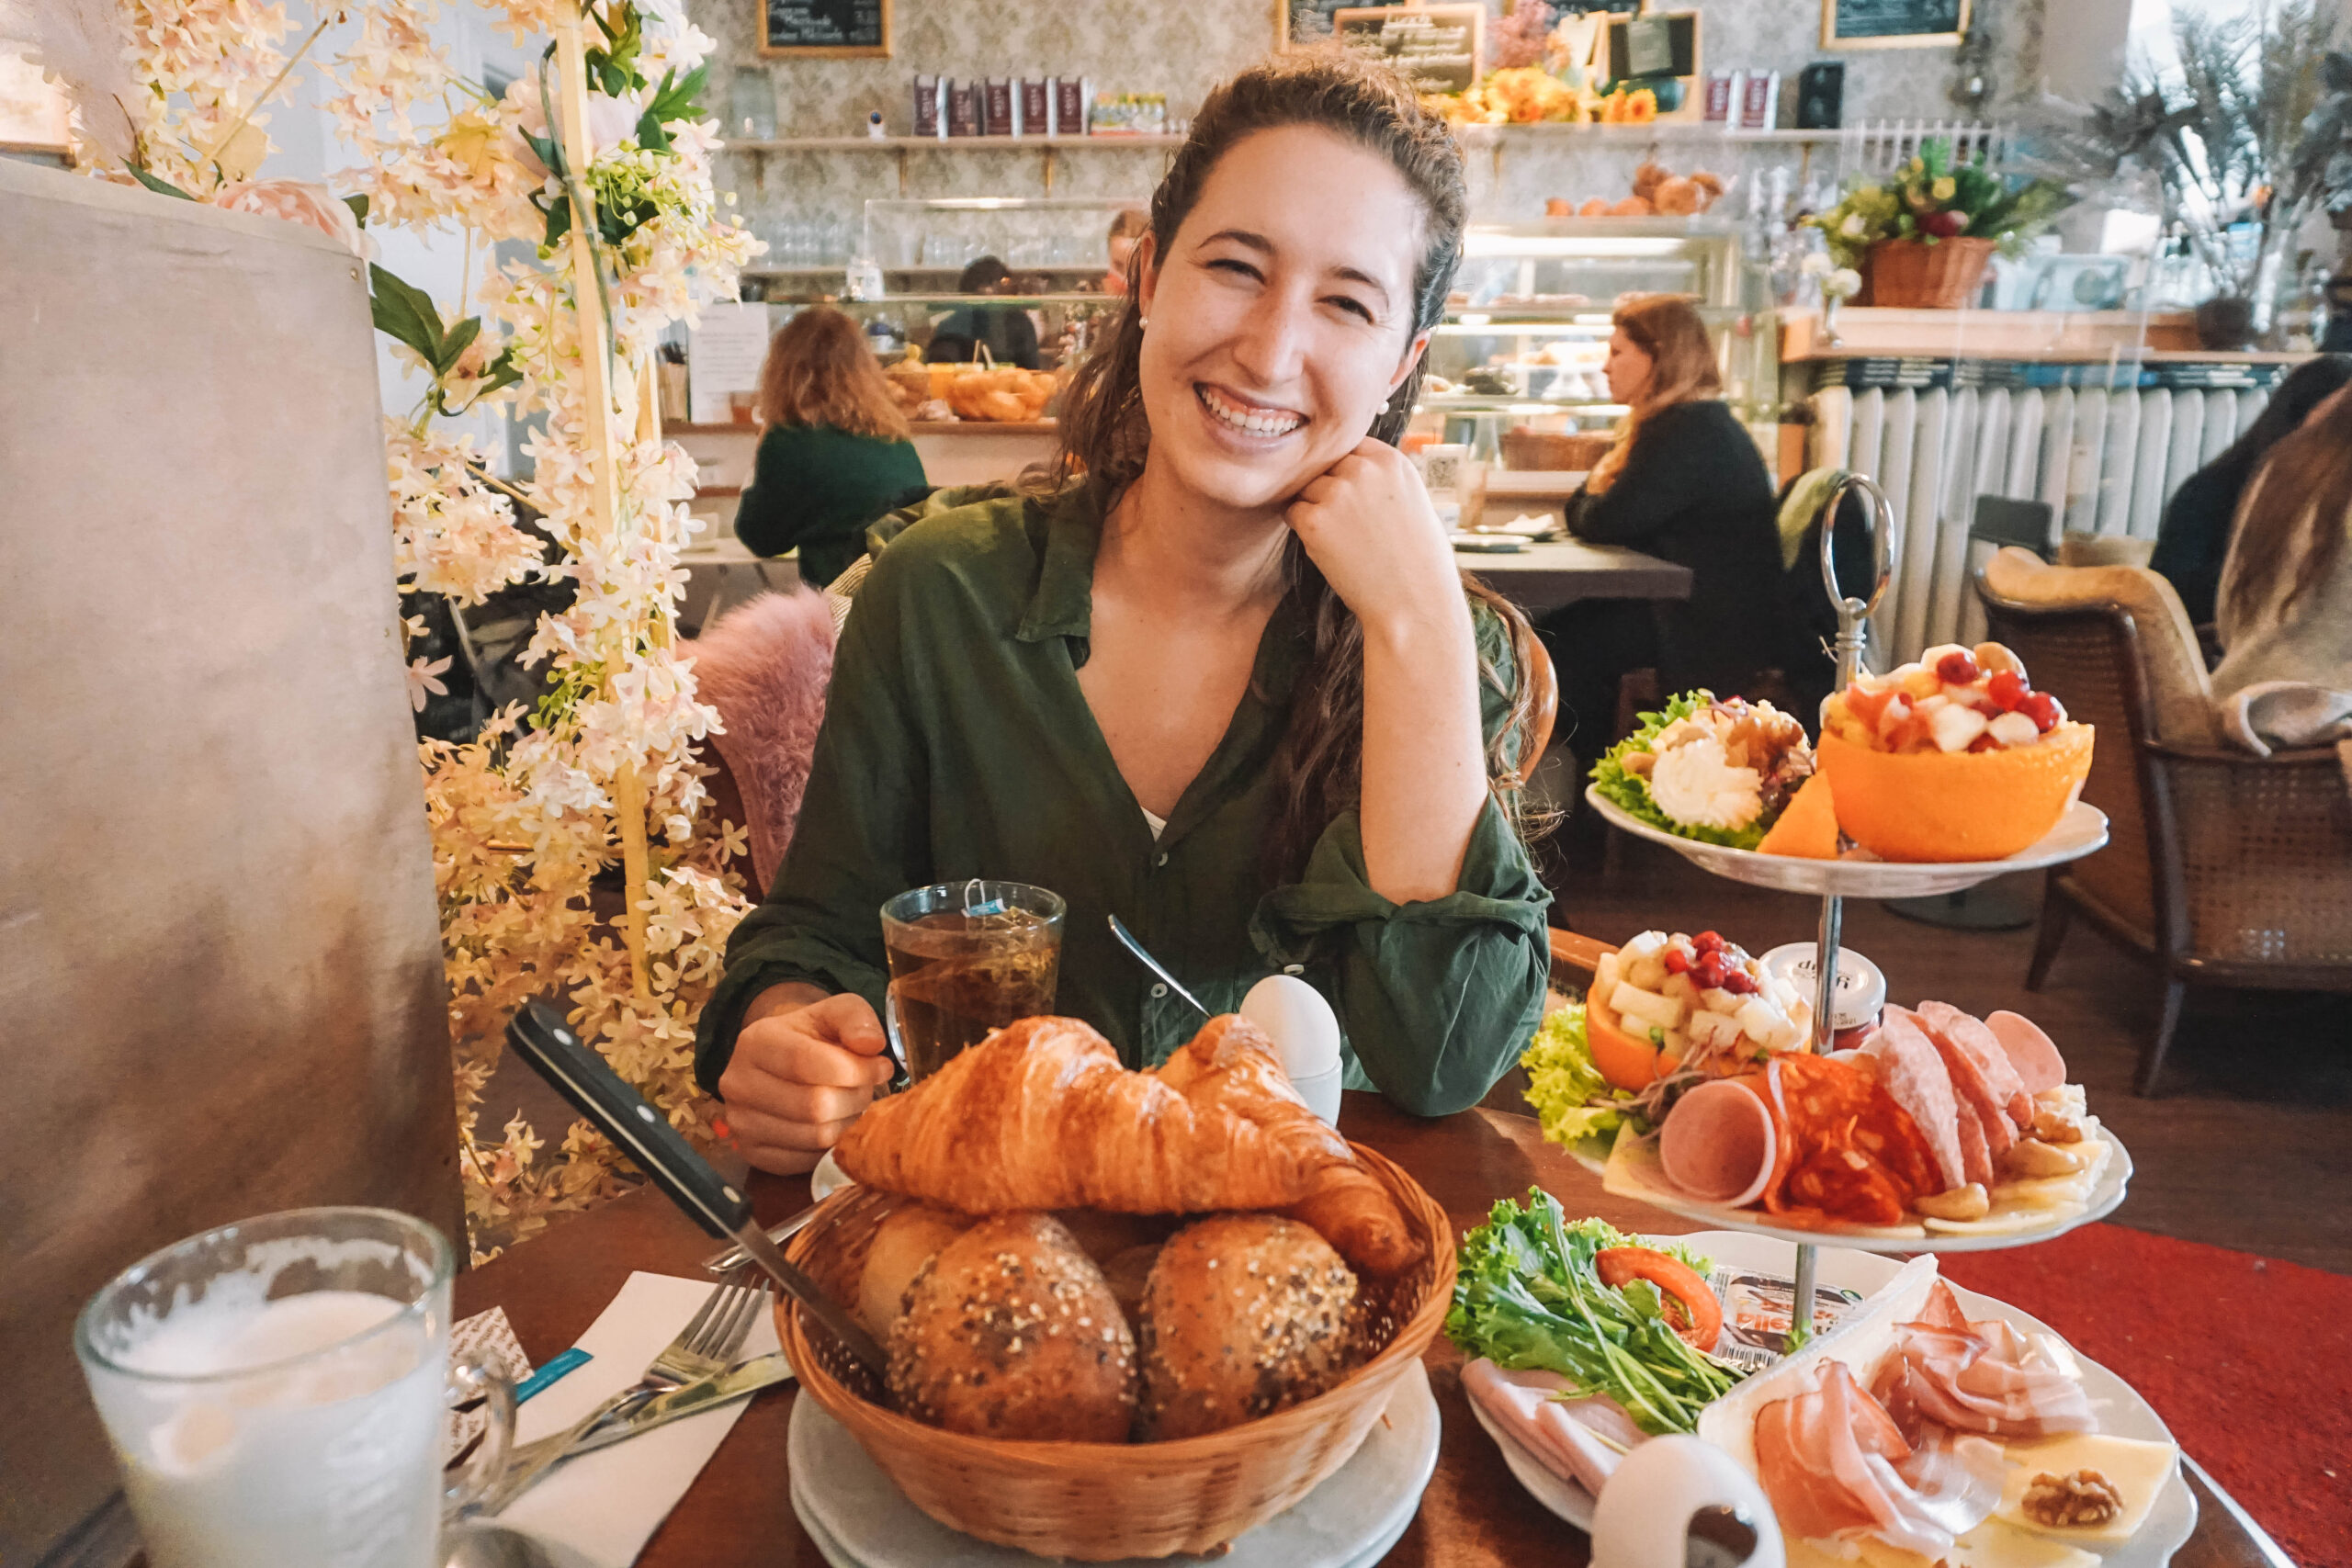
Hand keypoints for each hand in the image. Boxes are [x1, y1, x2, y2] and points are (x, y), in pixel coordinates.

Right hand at [716, 988, 895, 1174]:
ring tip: (852, 1105)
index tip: (881, 1067)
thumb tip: (872, 1045)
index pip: (806, 1063)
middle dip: (855, 1098)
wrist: (780, 1062)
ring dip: (847, 1124)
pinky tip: (834, 1124)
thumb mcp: (835, 1012)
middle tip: (867, 1089)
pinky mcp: (751, 1153)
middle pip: (815, 1105)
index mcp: (756, 1041)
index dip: (855, 1069)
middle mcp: (738, 1083)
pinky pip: (804, 1162)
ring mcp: (740, 1122)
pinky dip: (828, 1147)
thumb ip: (856, 1019)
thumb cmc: (812, 1036)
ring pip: (814, 1136)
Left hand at [1284, 439, 1471, 643]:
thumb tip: (1348, 467)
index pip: (1349, 445)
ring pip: (1306, 488)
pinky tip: (1329, 549)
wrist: (1415, 603)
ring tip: (1342, 538)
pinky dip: (1302, 529)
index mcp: (1391, 460)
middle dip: (1327, 487)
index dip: (1345, 469)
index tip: (1351, 492)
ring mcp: (1337, 493)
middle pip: (1324, 465)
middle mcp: (1363, 470)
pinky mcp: (1315, 521)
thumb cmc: (1419, 560)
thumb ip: (1381, 478)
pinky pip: (1292, 513)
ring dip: (1314, 508)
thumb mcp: (1412, 501)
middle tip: (1345, 522)